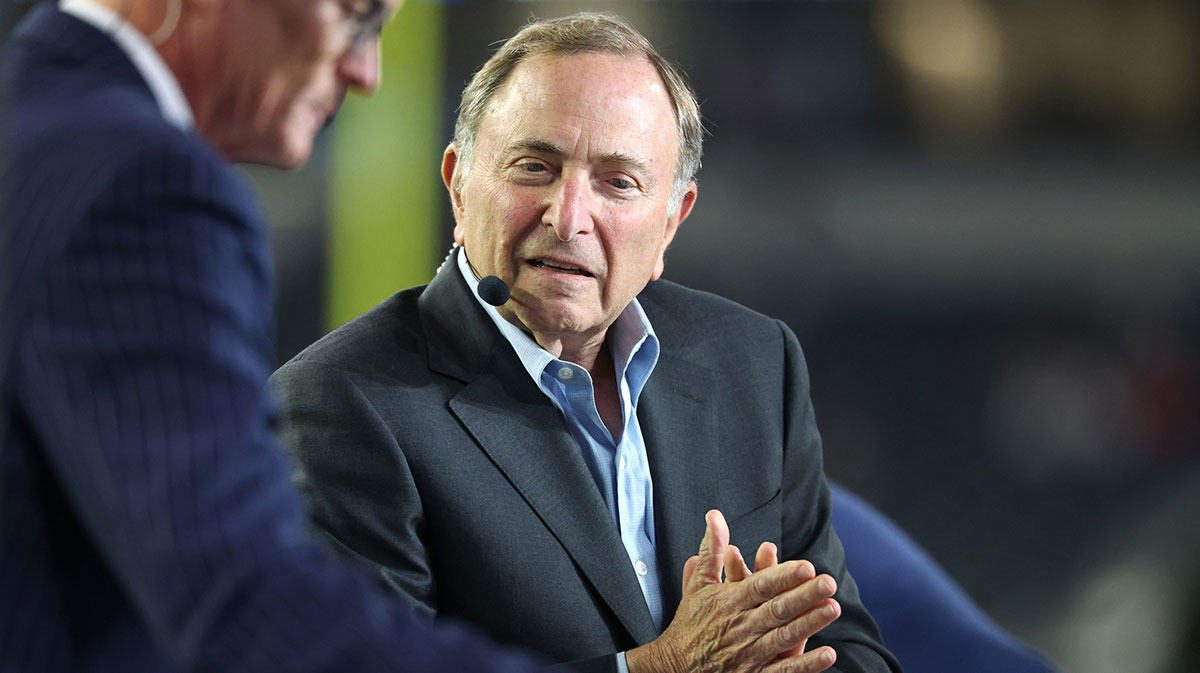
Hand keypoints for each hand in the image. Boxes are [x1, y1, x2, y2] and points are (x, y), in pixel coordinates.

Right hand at [626, 510, 839, 672]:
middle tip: (828, 582)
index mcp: (729, 602)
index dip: (783, 576)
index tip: (806, 566)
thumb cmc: (690, 624)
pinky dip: (806, 664)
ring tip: (832, 608)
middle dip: (804, 595)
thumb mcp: (698, 585)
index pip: (760, 586)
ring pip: (783, 636)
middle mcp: (741, 627)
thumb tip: (715, 517)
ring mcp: (749, 654)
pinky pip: (784, 672)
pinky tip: (827, 654)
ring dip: (810, 623)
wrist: (674, 668)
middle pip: (777, 609)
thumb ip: (711, 550)